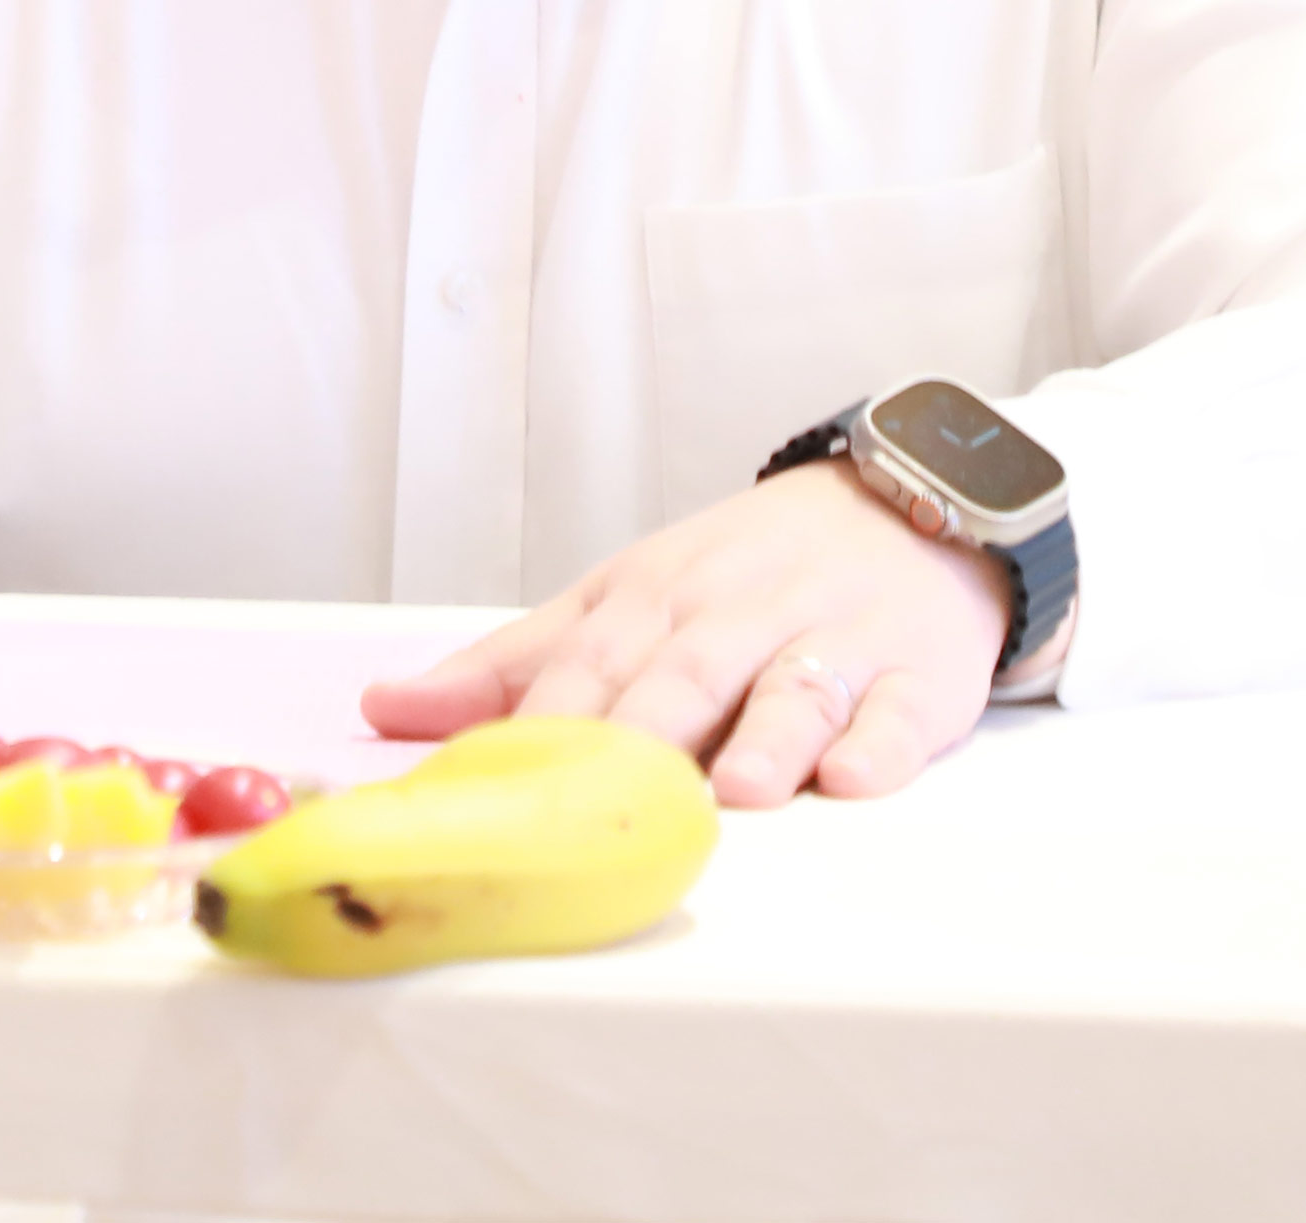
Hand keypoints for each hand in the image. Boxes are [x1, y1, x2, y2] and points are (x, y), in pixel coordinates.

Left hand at [360, 458, 1021, 802]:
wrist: (903, 502)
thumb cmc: (742, 573)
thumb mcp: (626, 595)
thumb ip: (516, 663)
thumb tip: (385, 708)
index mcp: (658, 597)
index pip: (587, 658)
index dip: (537, 721)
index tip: (489, 787)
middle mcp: (740, 614)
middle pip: (683, 671)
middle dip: (642, 733)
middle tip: (605, 802)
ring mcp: (834, 641)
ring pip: (794, 688)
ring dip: (765, 737)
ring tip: (736, 793)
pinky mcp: (919, 676)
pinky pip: (900, 713)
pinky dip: (877, 743)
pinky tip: (851, 776)